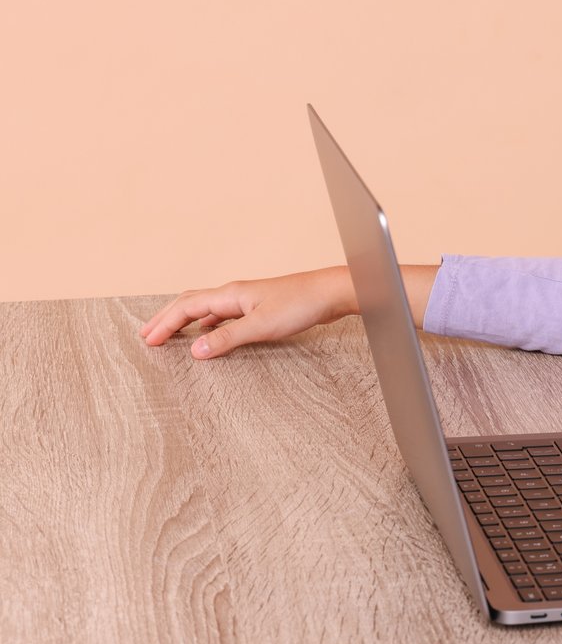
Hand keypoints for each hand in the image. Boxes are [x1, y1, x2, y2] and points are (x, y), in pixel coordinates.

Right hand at [138, 267, 354, 358]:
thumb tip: (194, 350)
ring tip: (171, 333)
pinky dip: (208, 323)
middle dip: (167, 318)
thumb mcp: (260, 326)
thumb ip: (227, 338)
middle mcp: (234, 293)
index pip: (186, 307)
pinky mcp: (260, 307)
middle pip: (190, 303)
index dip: (165, 323)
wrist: (331, 293)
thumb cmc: (300, 305)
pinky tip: (210, 333)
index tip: (148, 340)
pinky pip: (224, 314)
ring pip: (207, 308)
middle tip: (148, 334)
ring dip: (186, 320)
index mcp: (229, 294)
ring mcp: (247, 300)